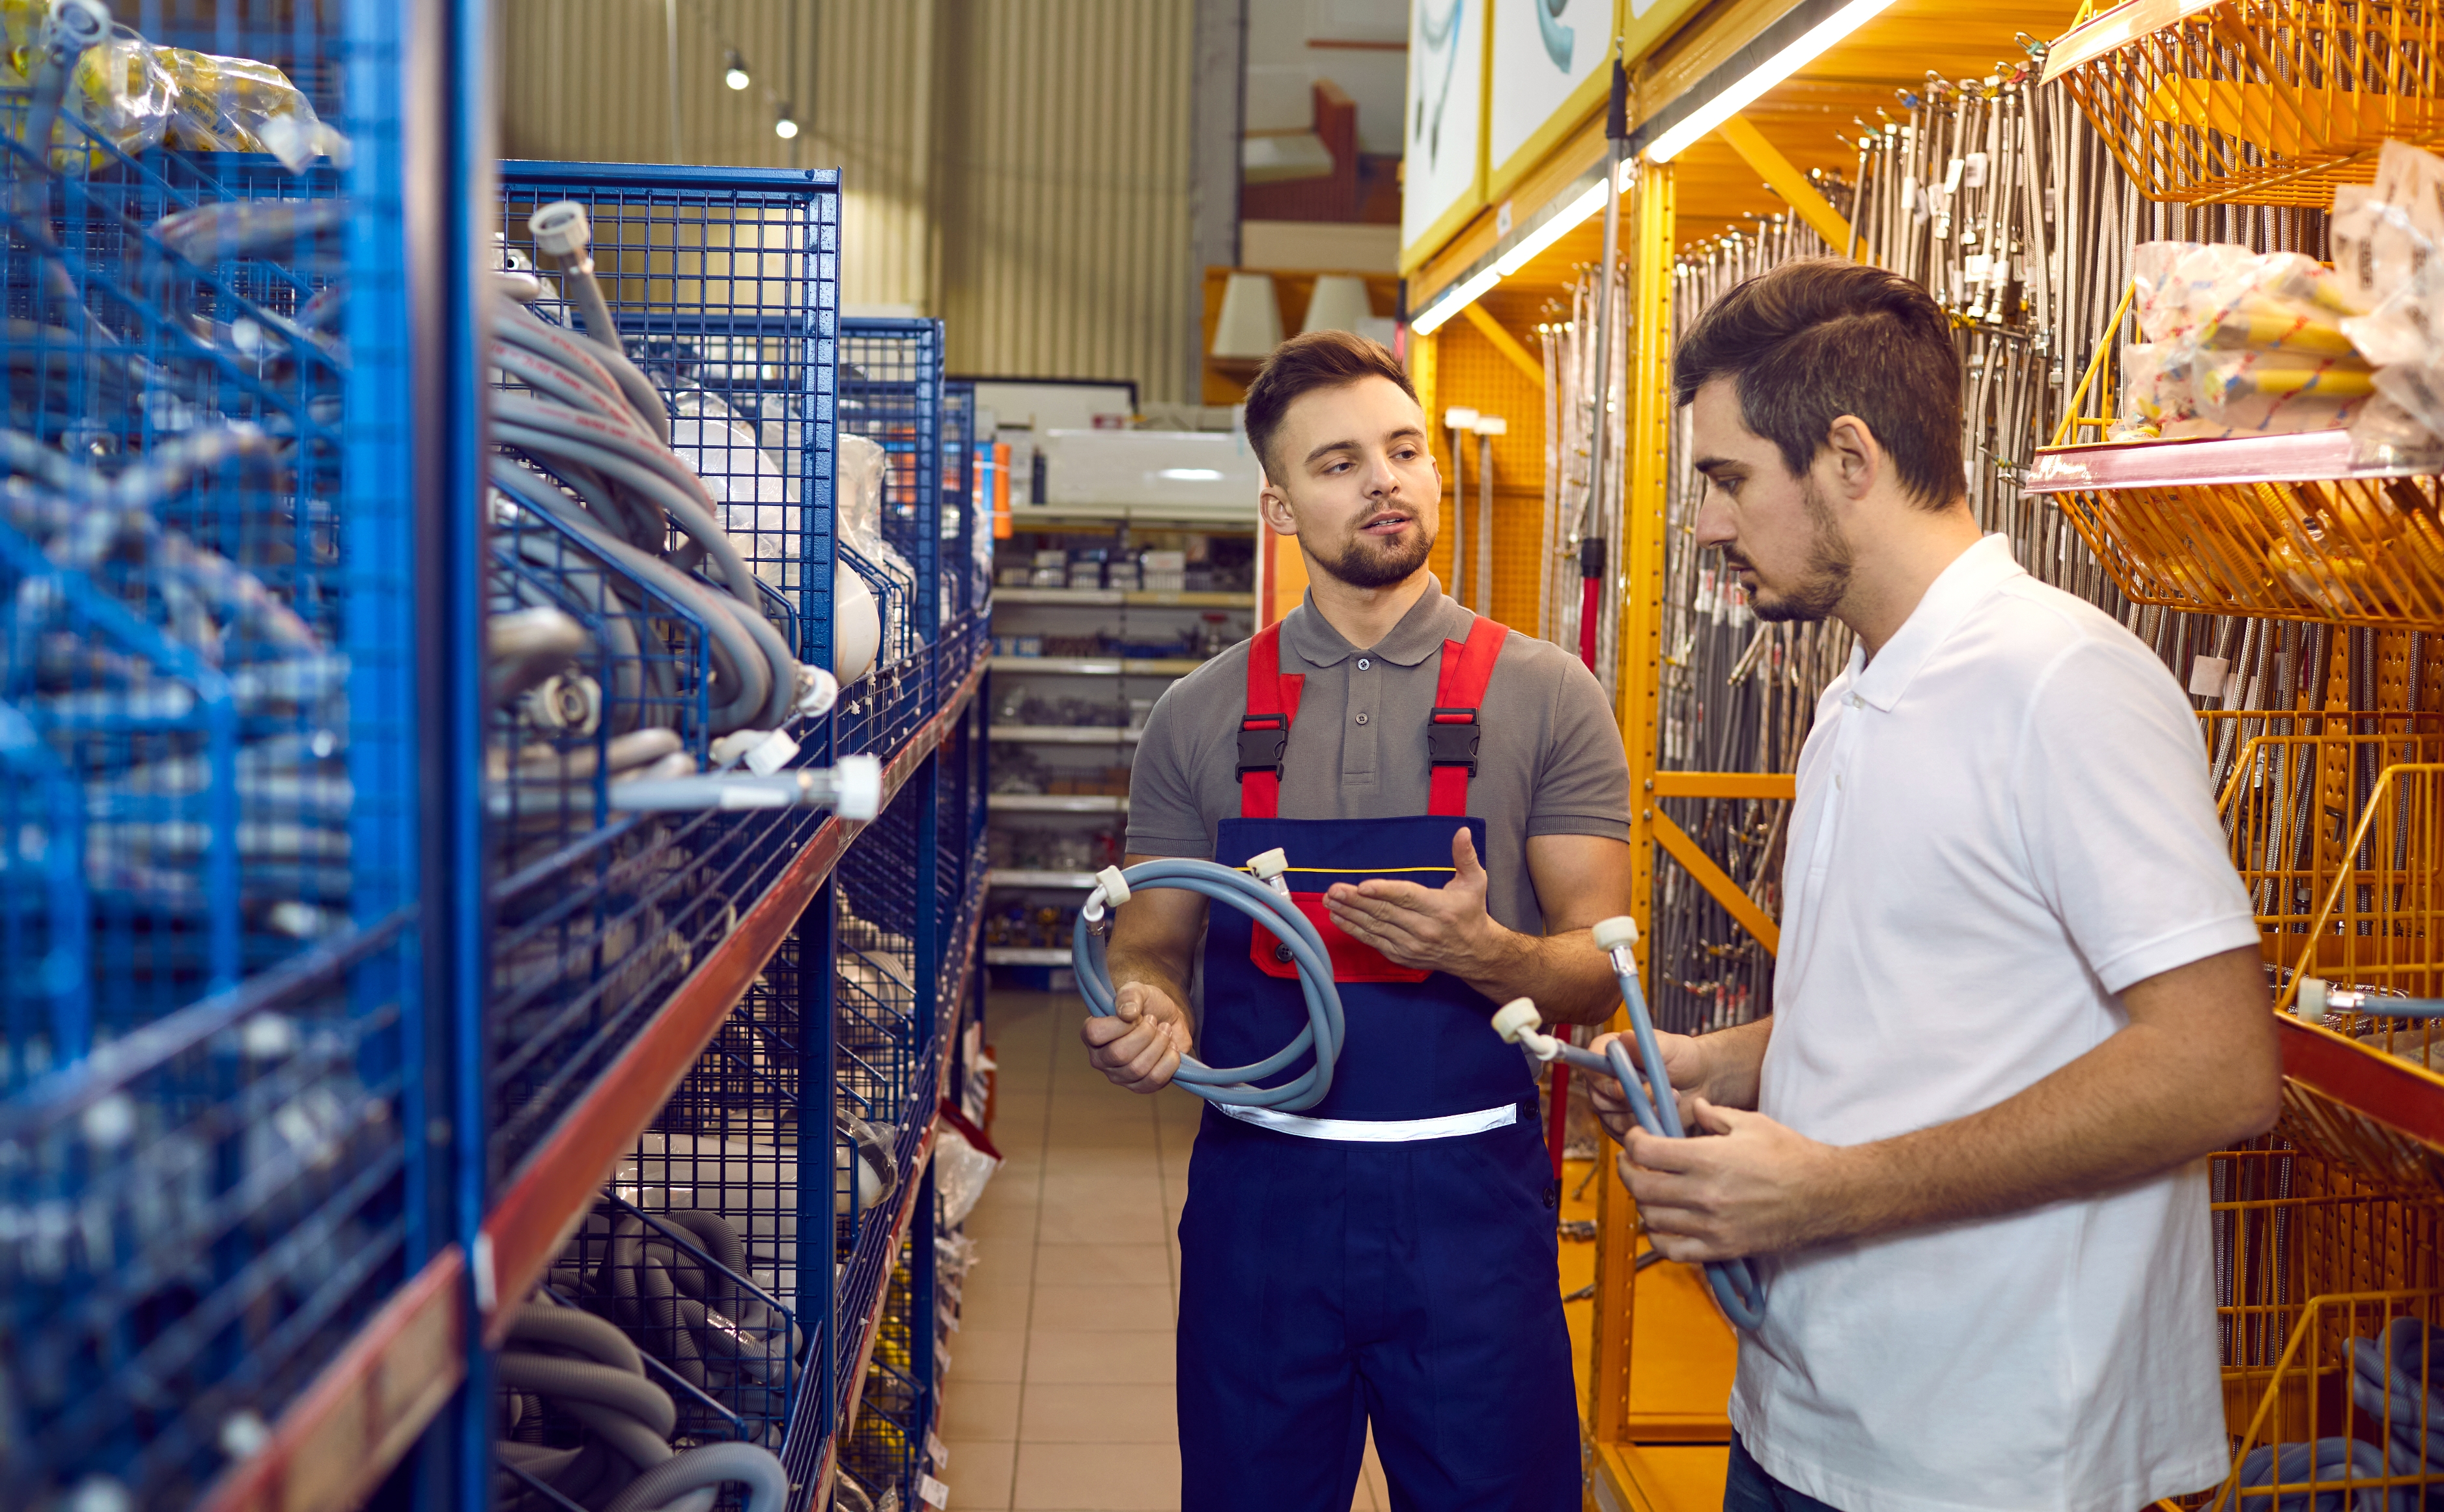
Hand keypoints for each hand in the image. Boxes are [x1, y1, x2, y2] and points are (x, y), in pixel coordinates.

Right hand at [1081, 980, 1191, 1093]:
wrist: (1169, 1020)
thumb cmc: (1147, 1005)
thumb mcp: (1138, 990)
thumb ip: (1129, 995)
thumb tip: (1127, 1013)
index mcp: (1091, 1034)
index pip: (1095, 1033)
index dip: (1119, 1024)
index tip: (1136, 1014)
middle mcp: (1100, 1058)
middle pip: (1119, 1054)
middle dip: (1145, 1034)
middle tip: (1154, 1021)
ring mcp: (1119, 1076)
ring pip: (1138, 1068)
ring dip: (1159, 1045)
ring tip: (1164, 1030)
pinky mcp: (1140, 1086)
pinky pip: (1154, 1080)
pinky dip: (1169, 1061)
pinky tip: (1171, 1047)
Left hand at [1323, 827, 1505, 977]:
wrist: (1475, 954)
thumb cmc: (1471, 913)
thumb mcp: (1475, 882)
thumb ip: (1465, 856)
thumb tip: (1462, 832)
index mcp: (1440, 908)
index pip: (1407, 897)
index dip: (1384, 891)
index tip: (1362, 885)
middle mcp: (1424, 929)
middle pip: (1384, 912)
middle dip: (1356, 900)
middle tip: (1335, 890)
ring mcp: (1410, 945)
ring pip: (1375, 927)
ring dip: (1349, 914)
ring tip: (1330, 901)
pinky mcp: (1401, 955)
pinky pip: (1373, 941)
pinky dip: (1354, 930)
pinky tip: (1339, 918)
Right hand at [1586, 1029, 1706, 1141]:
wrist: (1700, 1080)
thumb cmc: (1683, 1058)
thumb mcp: (1669, 1047)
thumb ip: (1645, 1046)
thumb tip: (1625, 1039)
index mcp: (1607, 1054)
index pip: (1591, 1069)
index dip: (1605, 1081)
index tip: (1625, 1085)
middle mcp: (1604, 1080)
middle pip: (1601, 1100)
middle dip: (1634, 1099)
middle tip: (1661, 1091)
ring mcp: (1612, 1106)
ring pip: (1616, 1121)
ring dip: (1646, 1113)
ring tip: (1671, 1098)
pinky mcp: (1624, 1126)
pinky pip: (1627, 1136)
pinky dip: (1649, 1128)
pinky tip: (1666, 1115)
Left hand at [1618, 1100, 1847, 1259]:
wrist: (1825, 1197)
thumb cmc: (1792, 1157)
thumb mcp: (1753, 1124)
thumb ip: (1715, 1116)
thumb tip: (1693, 1107)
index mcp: (1708, 1159)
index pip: (1646, 1152)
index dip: (1633, 1141)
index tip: (1638, 1137)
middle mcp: (1704, 1194)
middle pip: (1640, 1186)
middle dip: (1627, 1171)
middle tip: (1631, 1162)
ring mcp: (1711, 1225)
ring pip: (1652, 1218)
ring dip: (1643, 1202)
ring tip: (1650, 1189)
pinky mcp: (1721, 1248)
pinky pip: (1673, 1250)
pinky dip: (1659, 1238)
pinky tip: (1663, 1224)